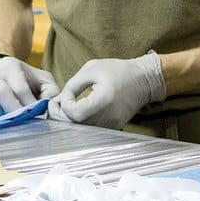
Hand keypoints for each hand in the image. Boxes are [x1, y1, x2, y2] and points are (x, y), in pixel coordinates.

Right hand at [0, 57, 59, 118]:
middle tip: (27, 120)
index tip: (38, 113)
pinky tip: (5, 116)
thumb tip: (46, 107)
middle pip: (1, 94)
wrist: (1, 70)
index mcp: (11, 67)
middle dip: (16, 111)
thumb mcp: (42, 79)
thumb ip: (50, 91)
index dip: (30, 103)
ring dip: (7, 115)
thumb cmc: (26, 78)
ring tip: (18, 117)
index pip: (20, 88)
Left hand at [49, 51, 165, 128]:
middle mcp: (108, 118)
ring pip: (81, 131)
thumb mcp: (91, 69)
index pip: (75, 114)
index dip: (64, 105)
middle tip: (56, 103)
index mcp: (104, 101)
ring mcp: (111, 126)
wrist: (143, 80)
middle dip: (61, 115)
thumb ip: (73, 85)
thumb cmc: (118, 71)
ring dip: (69, 120)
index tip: (66, 94)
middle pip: (75, 126)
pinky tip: (77, 111)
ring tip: (66, 106)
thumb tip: (61, 100)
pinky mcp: (112, 128)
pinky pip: (89, 130)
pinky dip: (79, 123)